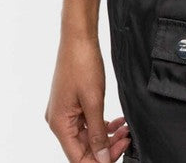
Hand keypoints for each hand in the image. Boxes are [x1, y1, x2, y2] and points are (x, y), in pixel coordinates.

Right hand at [45, 33, 130, 161]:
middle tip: (126, 140)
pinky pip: (88, 122)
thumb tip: (102, 157)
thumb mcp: (93, 101)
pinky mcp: (73, 103)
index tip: (116, 156)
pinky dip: (102, 124)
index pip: (77, 158)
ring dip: (106, 136)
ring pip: (87, 136)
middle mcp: (59, 120)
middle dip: (106, 147)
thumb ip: (98, 133)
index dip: (98, 161)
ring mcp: (65, 111)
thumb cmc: (81, 63)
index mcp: (59, 123)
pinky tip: (117, 122)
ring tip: (125, 130)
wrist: (78, 37)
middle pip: (83, 148)